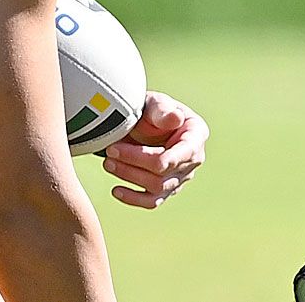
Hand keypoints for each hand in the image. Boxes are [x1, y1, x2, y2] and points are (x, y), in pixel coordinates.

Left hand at [101, 90, 207, 208]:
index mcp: (196, 135)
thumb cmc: (153, 109)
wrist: (146, 120)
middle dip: (132, 164)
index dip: (147, 157)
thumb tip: (175, 118)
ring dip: (129, 177)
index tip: (117, 148)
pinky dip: (133, 199)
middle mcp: (193, 159)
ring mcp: (181, 177)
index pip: (177, 155)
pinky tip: (116, 190)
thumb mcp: (156, 103)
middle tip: (109, 151)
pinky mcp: (166, 189)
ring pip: (156, 188)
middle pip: (164, 173)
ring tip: (108, 163)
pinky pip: (152, 201)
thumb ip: (163, 110)